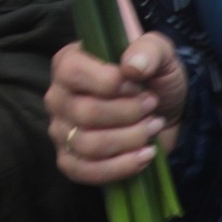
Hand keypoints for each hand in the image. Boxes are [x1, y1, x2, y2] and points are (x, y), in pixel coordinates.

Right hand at [43, 32, 187, 185]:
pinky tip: (144, 156)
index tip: (139, 85)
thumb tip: (131, 68)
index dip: (110, 83)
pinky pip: (83, 171)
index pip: (72, 72)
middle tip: (152, 107)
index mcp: (68, 62)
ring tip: (152, 128)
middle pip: (84, 113)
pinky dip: (120, 167)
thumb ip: (149, 50)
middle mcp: (57, 95)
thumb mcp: (161, 55)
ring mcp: (60, 130)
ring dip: (130, 139)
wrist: (165, 114)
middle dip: (128, 114)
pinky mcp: (69, 160)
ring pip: (88, 144)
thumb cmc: (154, 79)